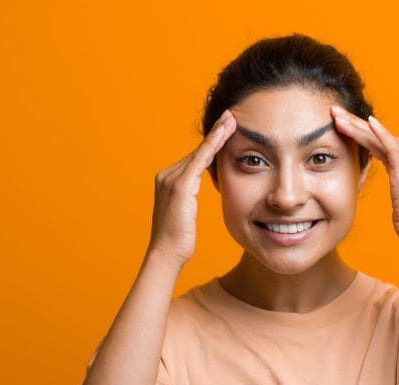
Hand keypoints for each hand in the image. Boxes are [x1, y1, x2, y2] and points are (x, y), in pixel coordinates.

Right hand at [147, 109, 235, 264]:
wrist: (166, 254)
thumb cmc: (178, 240)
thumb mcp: (185, 215)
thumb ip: (190, 199)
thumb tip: (199, 192)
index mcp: (168, 181)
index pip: (195, 158)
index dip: (211, 143)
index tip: (226, 128)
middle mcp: (166, 175)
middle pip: (198, 151)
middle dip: (216, 133)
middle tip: (232, 116)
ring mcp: (171, 179)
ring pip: (200, 152)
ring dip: (217, 134)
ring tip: (232, 119)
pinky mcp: (180, 186)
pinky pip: (200, 160)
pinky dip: (214, 145)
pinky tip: (225, 134)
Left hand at [330, 105, 398, 242]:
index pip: (375, 136)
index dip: (356, 126)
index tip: (337, 118)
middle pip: (374, 133)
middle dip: (352, 121)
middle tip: (332, 109)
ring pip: (378, 138)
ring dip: (357, 126)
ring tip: (338, 116)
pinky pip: (391, 147)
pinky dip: (381, 133)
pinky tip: (370, 121)